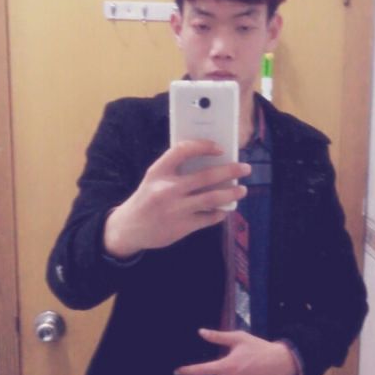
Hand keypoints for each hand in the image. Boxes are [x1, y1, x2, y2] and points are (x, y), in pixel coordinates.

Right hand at [104, 140, 250, 257]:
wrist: (130, 228)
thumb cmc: (147, 199)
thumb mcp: (154, 179)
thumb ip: (176, 170)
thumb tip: (212, 163)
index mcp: (158, 172)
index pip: (183, 150)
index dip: (204, 146)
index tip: (220, 148)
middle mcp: (167, 189)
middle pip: (206, 176)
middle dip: (230, 171)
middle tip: (245, 168)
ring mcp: (176, 209)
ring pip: (212, 198)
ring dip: (231, 193)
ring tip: (242, 190)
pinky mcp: (182, 226)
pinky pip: (209, 218)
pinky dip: (220, 213)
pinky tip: (224, 209)